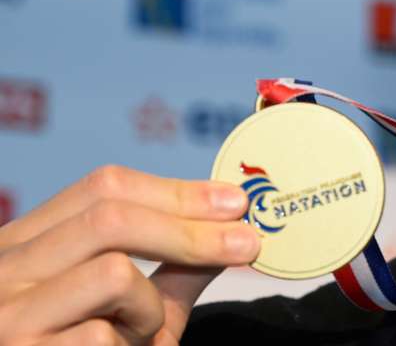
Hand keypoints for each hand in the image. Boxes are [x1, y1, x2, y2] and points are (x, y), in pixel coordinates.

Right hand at [0, 165, 260, 344]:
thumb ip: (175, 271)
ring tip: (138, 337)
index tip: (234, 201)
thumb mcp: (136, 313)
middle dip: (191, 228)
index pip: (103, 188)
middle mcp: (5, 270)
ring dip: (150, 307)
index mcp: (27, 245)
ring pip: (113, 271)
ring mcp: (6, 314)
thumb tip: (232, 227)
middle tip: (247, 242)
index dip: (176, 191)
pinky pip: (103, 335)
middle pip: (112, 216)